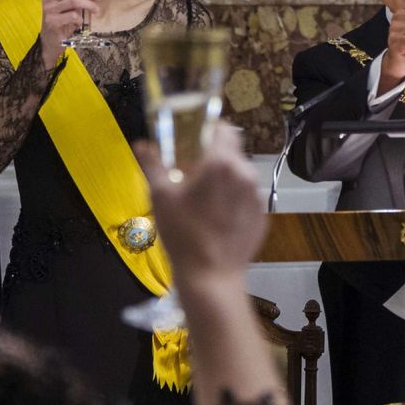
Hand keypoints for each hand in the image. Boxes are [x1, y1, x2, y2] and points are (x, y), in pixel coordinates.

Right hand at [35, 0, 101, 67]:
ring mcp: (48, 10)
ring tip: (95, 10)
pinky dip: (80, 18)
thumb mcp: (64, 6)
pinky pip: (72, 16)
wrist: (46, 41)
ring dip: (89, 4)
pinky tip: (80, 22)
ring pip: (74, 1)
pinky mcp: (52, 22)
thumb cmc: (57, 22)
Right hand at [136, 124, 266, 295]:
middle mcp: (246, 174)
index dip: (209, 129)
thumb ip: (152, 165)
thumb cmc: (182, 233)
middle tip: (191, 171)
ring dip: (223, 178)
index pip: (223, 129)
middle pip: (232, 152)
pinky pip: (246, 197)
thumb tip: (142, 144)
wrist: (211, 275)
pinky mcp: (262, 215)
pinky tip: (216, 216)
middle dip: (213, 156)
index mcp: (222, 163)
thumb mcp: (160, 197)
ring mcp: (257, 196)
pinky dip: (233, 199)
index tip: (194, 138)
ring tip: (202, 197)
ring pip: (240, 175)